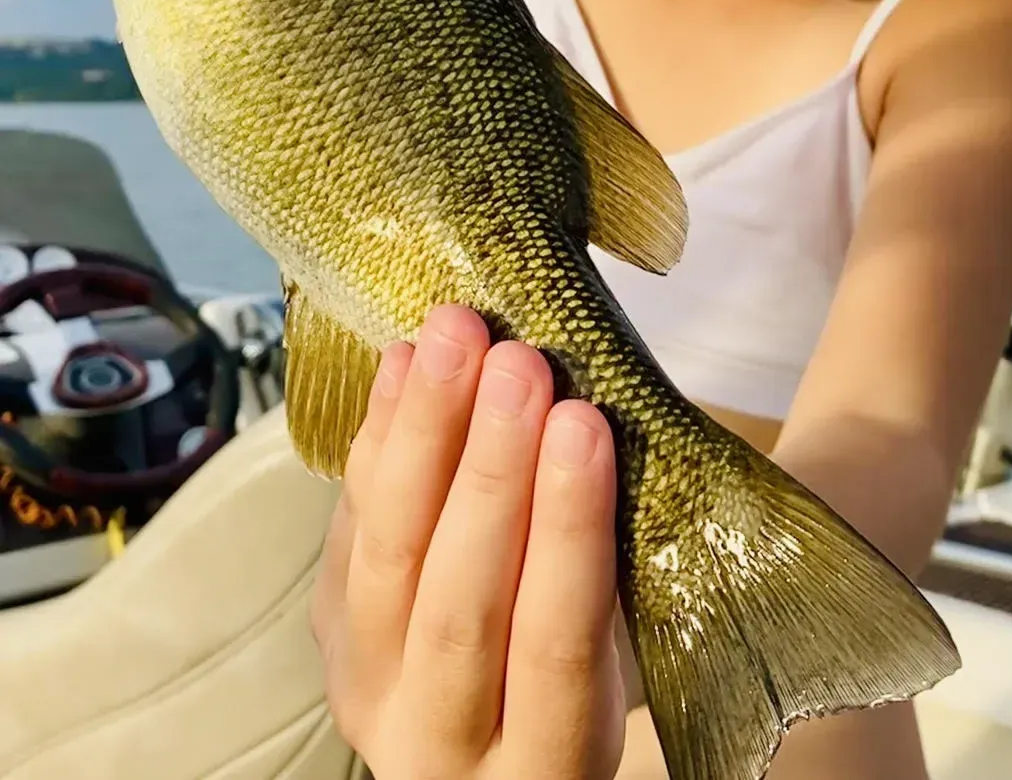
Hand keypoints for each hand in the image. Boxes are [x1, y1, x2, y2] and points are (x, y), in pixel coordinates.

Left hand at [312, 305, 626, 779]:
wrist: (482, 758)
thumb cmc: (575, 693)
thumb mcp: (616, 667)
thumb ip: (601, 571)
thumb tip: (588, 421)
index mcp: (545, 764)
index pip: (553, 645)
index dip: (566, 529)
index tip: (583, 423)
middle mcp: (442, 749)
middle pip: (456, 603)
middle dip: (490, 470)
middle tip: (518, 363)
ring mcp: (371, 698)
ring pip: (385, 563)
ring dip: (422, 435)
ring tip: (455, 338)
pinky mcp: (329, 643)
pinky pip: (347, 535)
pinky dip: (377, 441)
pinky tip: (403, 366)